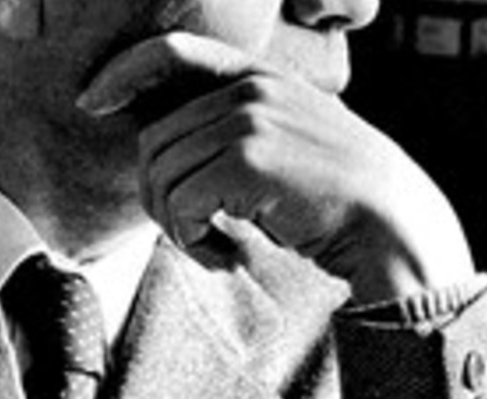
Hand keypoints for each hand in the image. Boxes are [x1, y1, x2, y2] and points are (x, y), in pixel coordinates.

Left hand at [77, 32, 475, 302]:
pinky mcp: (248, 161)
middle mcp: (254, 90)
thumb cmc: (344, 200)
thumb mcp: (294, 144)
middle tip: (192, 236)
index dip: (124, 73)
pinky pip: (180, 206)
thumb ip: (242, 129)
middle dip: (159, 197)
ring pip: (161, 176)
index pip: (176, 51)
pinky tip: (231, 258)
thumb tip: (166, 152)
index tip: (92, 102)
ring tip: (217, 250)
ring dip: (178, 228)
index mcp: (265, 77)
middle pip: (156, 138)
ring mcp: (251, 121)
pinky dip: (193, 244)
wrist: (394, 225)